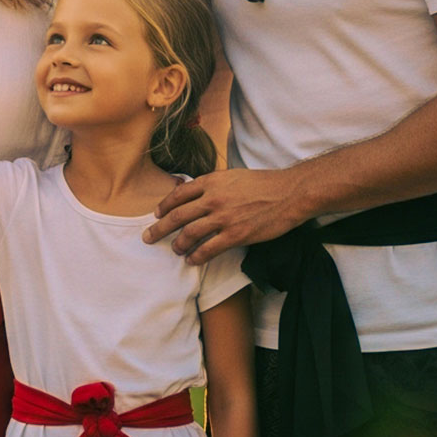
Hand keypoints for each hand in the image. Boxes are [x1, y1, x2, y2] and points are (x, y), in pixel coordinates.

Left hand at [143, 169, 300, 263]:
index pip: (178, 194)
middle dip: (159, 228)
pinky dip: (197, 256)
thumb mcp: (232, 176)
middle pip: (177, 215)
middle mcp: (213, 198)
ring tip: (175, 251)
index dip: (164, 205)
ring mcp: (223, 217)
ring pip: (189, 233)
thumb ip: (213, 184)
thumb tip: (195, 191)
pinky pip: (208, 249)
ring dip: (178, 244)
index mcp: (211, 181)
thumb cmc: (263, 183)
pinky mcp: (236, 235)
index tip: (157, 214)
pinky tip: (192, 260)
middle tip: (148, 237)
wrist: (288, 193)